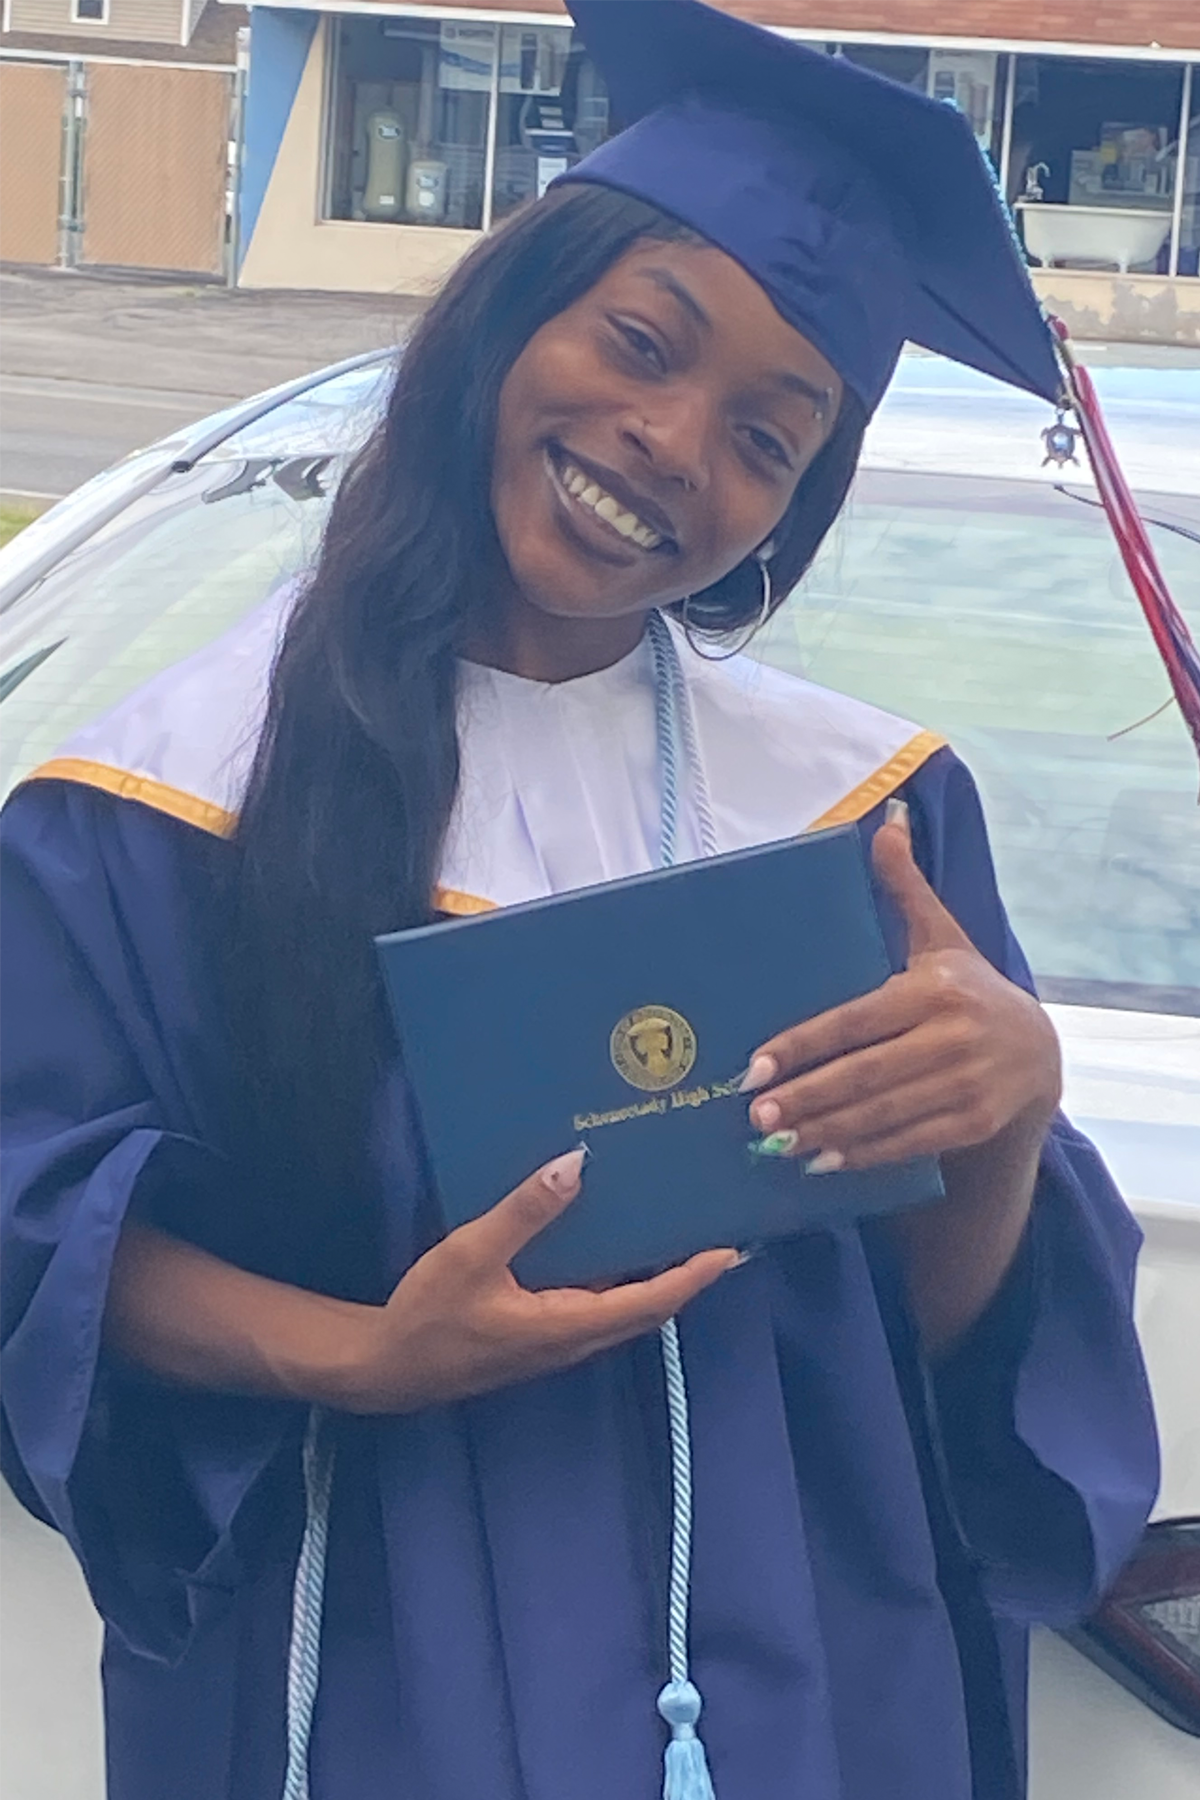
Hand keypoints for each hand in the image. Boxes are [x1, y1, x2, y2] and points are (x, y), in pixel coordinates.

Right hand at [348, 1150, 736, 1412]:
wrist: (388, 1370)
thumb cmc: (430, 1317)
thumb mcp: (471, 1255)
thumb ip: (524, 1213)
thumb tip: (575, 1165)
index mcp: (568, 1326)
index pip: (650, 1302)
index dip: (693, 1276)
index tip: (730, 1249)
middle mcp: (575, 1340)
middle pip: (647, 1308)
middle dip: (685, 1275)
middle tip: (714, 1231)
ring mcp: (558, 1342)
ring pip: (623, 1309)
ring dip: (653, 1278)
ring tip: (674, 1231)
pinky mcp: (541, 1335)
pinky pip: (596, 1306)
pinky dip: (618, 1279)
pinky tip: (611, 1245)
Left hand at [742, 807, 1061, 1170]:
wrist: (1039, 1052)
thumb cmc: (968, 990)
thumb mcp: (941, 936)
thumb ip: (905, 887)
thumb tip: (886, 820)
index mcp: (935, 988)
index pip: (854, 1021)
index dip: (802, 1046)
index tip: (754, 1067)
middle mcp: (954, 1037)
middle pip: (865, 1074)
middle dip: (807, 1097)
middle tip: (754, 1114)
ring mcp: (968, 1084)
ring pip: (883, 1113)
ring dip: (826, 1131)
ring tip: (774, 1142)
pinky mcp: (974, 1121)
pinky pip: (908, 1141)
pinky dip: (863, 1153)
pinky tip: (821, 1161)